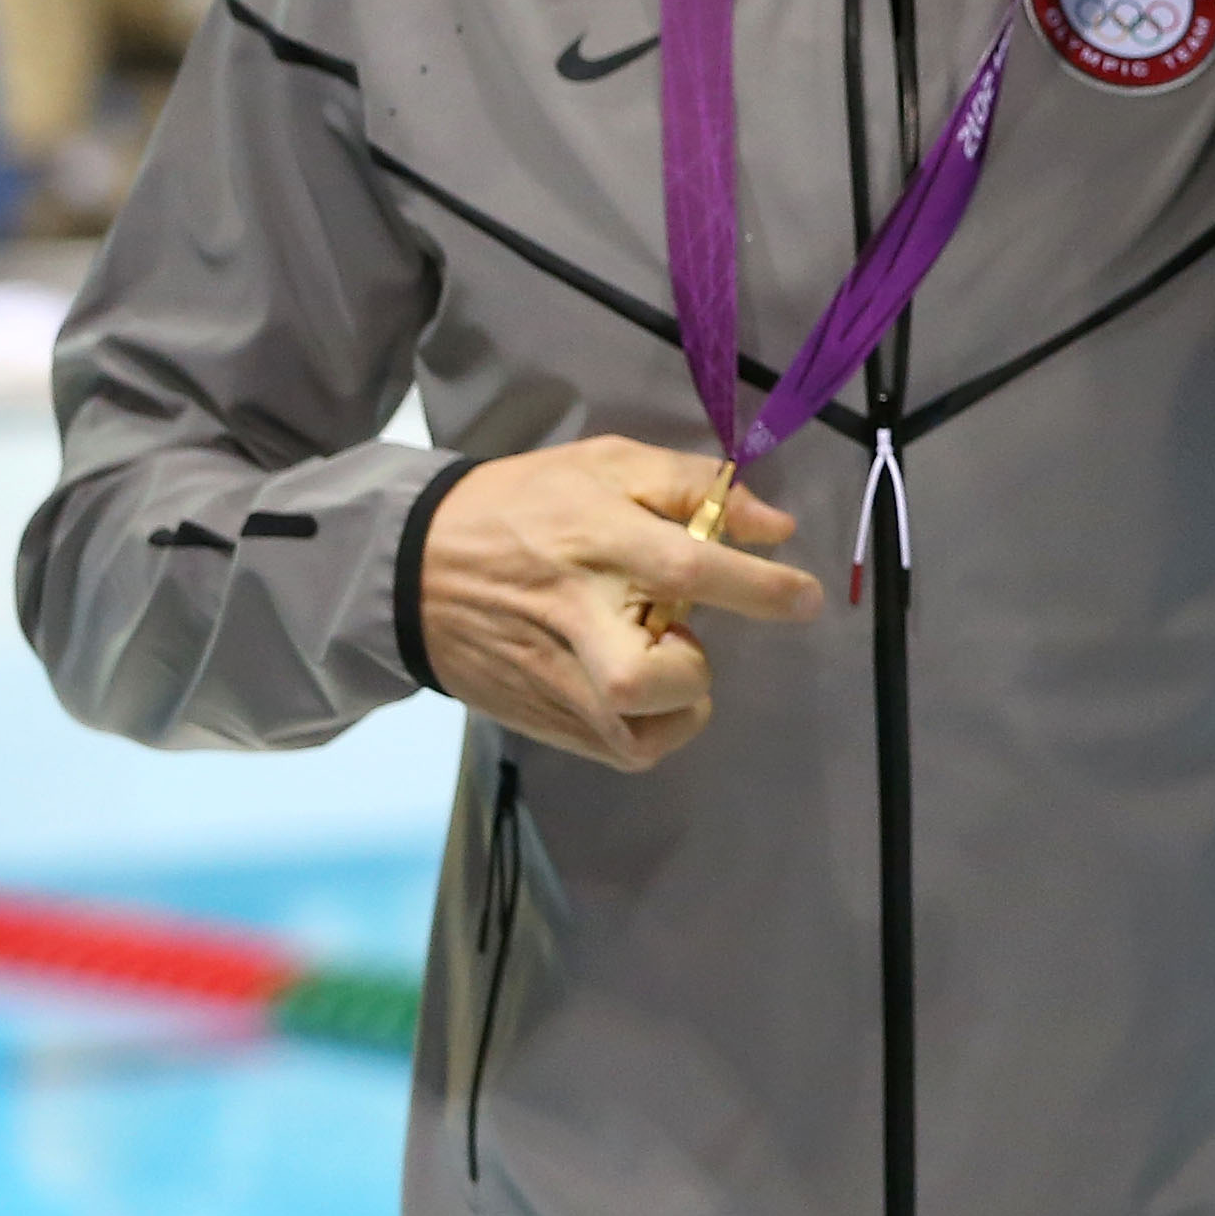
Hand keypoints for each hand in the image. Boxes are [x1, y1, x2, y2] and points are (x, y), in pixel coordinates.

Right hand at [417, 437, 818, 768]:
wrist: (410, 565)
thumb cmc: (525, 506)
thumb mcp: (605, 465)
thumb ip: (693, 487)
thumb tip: (776, 528)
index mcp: (598, 544)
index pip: (688, 569)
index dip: (759, 588)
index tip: (804, 598)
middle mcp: (576, 619)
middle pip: (648, 680)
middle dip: (690, 671)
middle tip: (682, 637)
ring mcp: (553, 678)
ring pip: (639, 733)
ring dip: (676, 707)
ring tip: (656, 659)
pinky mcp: (540, 717)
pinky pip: (620, 750)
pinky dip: (649, 729)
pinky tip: (637, 688)